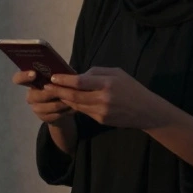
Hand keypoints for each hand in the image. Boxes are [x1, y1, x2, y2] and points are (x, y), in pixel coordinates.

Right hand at [12, 70, 71, 123]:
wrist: (65, 106)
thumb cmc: (62, 86)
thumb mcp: (61, 77)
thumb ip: (58, 72)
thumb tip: (61, 69)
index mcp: (32, 82)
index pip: (18, 78)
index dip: (23, 76)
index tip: (34, 74)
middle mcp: (30, 95)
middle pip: (34, 96)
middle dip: (51, 93)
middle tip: (63, 91)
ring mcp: (35, 107)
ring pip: (48, 106)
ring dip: (62, 103)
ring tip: (72, 100)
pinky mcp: (43, 117)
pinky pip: (54, 115)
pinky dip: (65, 111)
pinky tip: (71, 108)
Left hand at [47, 67, 167, 129]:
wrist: (145, 111)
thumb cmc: (131, 88)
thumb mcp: (117, 73)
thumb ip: (97, 72)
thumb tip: (78, 75)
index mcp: (107, 84)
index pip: (80, 82)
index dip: (64, 80)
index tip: (53, 77)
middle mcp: (103, 99)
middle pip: (74, 96)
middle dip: (58, 91)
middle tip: (46, 86)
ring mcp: (101, 112)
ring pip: (76, 105)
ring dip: (64, 99)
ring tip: (54, 92)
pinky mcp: (101, 120)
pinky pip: (84, 111)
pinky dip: (75, 105)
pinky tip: (68, 100)